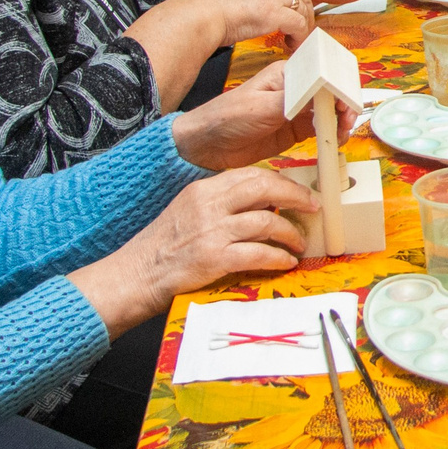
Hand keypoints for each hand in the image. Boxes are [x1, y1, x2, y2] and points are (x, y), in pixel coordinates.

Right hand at [66, 167, 315, 332]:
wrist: (135, 274)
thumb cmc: (163, 247)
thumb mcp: (189, 211)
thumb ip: (220, 204)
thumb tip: (261, 204)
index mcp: (203, 189)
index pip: (250, 174)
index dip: (280, 181)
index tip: (297, 191)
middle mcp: (209, 204)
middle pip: (264, 188)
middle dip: (295, 196)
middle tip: (312, 207)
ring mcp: (212, 231)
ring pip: (267, 221)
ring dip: (290, 233)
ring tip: (299, 242)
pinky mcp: (214, 258)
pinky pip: (259, 253)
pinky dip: (278, 258)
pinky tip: (286, 262)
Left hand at [171, 60, 363, 170]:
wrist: (207, 147)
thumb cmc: (225, 118)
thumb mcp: (259, 107)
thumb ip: (292, 100)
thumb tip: (320, 92)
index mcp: (287, 74)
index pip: (322, 74)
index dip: (338, 86)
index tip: (344, 103)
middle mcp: (296, 89)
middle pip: (331, 92)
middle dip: (344, 103)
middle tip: (347, 120)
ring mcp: (297, 110)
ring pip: (330, 111)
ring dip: (341, 120)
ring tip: (342, 132)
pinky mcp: (296, 130)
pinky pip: (322, 129)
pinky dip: (332, 134)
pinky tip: (334, 140)